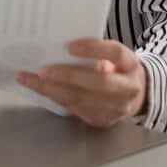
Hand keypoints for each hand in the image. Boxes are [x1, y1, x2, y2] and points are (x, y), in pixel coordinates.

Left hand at [16, 39, 147, 128]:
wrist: (138, 96)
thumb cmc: (119, 68)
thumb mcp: (115, 56)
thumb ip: (96, 50)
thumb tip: (62, 46)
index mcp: (131, 65)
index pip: (116, 54)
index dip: (93, 49)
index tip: (69, 46)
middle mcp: (128, 89)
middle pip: (99, 83)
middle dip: (67, 76)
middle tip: (42, 69)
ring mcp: (117, 108)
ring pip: (82, 100)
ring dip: (52, 90)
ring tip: (29, 79)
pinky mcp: (103, 120)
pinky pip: (76, 110)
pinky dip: (55, 98)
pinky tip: (40, 89)